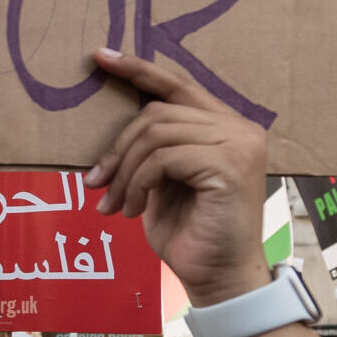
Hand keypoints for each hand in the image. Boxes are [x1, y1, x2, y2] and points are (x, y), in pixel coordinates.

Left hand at [83, 50, 269, 305]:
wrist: (218, 278)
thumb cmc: (190, 234)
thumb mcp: (163, 182)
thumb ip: (153, 149)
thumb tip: (114, 126)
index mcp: (226, 127)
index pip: (177, 85)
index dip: (138, 70)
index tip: (100, 57)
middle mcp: (240, 127)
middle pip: (158, 112)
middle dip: (118, 147)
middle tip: (96, 183)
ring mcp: (239, 143)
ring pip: (156, 134)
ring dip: (125, 171)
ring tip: (115, 203)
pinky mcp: (230, 164)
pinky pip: (164, 158)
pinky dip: (139, 183)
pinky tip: (136, 210)